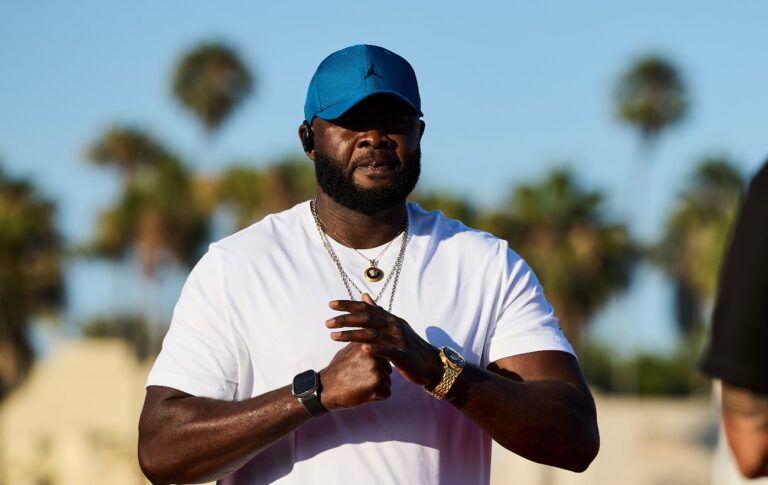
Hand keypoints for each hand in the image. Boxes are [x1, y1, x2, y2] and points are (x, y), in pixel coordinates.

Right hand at [319, 343, 392, 410]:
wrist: (324, 389)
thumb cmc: (338, 370)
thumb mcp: (351, 350)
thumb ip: (366, 345)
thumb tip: (378, 340)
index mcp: (369, 343)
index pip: (383, 358)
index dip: (371, 367)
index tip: (357, 369)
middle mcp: (374, 353)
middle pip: (387, 370)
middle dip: (376, 377)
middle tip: (356, 378)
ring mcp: (377, 367)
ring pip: (387, 382)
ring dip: (376, 387)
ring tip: (358, 384)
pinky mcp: (378, 383)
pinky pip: (386, 393)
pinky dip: (376, 397)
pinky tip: (361, 393)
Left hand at [326, 293, 442, 386]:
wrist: (431, 364)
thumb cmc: (410, 346)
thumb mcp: (394, 325)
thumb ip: (378, 311)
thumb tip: (364, 296)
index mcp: (390, 319)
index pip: (367, 307)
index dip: (348, 305)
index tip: (331, 305)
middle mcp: (393, 326)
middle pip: (366, 318)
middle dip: (345, 319)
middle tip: (327, 322)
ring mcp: (398, 340)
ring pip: (372, 334)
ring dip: (351, 334)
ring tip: (333, 336)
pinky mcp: (402, 355)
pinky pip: (387, 350)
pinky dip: (374, 349)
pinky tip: (362, 349)